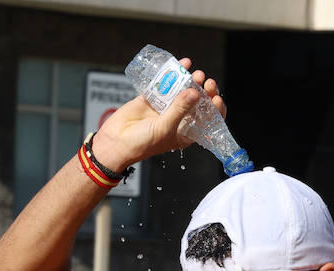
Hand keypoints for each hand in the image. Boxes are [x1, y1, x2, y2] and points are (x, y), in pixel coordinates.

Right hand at [91, 60, 224, 168]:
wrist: (117, 140)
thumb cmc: (143, 143)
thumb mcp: (165, 128)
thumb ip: (180, 110)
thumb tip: (194, 93)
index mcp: (186, 131)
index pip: (207, 120)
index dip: (214, 109)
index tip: (216, 98)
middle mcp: (179, 118)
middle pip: (198, 102)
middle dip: (205, 91)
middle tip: (207, 82)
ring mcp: (166, 106)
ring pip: (183, 90)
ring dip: (192, 80)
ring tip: (196, 73)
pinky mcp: (153, 97)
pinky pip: (165, 83)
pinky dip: (174, 73)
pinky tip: (183, 64)